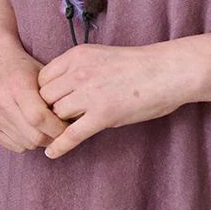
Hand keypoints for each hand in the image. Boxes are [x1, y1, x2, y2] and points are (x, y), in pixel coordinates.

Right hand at [0, 43, 67, 153]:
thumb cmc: (22, 67)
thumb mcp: (42, 73)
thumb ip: (56, 96)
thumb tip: (76, 121)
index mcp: (16, 85)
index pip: (40, 118)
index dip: (58, 128)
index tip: (67, 125)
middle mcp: (0, 101)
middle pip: (34, 136)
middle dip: (52, 137)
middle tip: (59, 129)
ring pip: (25, 144)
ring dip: (39, 140)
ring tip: (44, 127)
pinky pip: (14, 146)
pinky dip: (25, 141)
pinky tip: (28, 128)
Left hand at [35, 37, 210, 157]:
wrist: (168, 71)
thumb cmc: (137, 65)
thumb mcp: (99, 56)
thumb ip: (77, 70)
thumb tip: (60, 90)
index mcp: (76, 56)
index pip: (42, 77)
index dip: (42, 92)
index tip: (47, 102)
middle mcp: (78, 73)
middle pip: (45, 97)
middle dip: (46, 109)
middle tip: (50, 120)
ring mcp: (90, 94)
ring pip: (56, 114)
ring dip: (57, 124)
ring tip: (56, 132)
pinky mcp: (103, 115)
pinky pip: (72, 134)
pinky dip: (60, 145)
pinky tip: (51, 152)